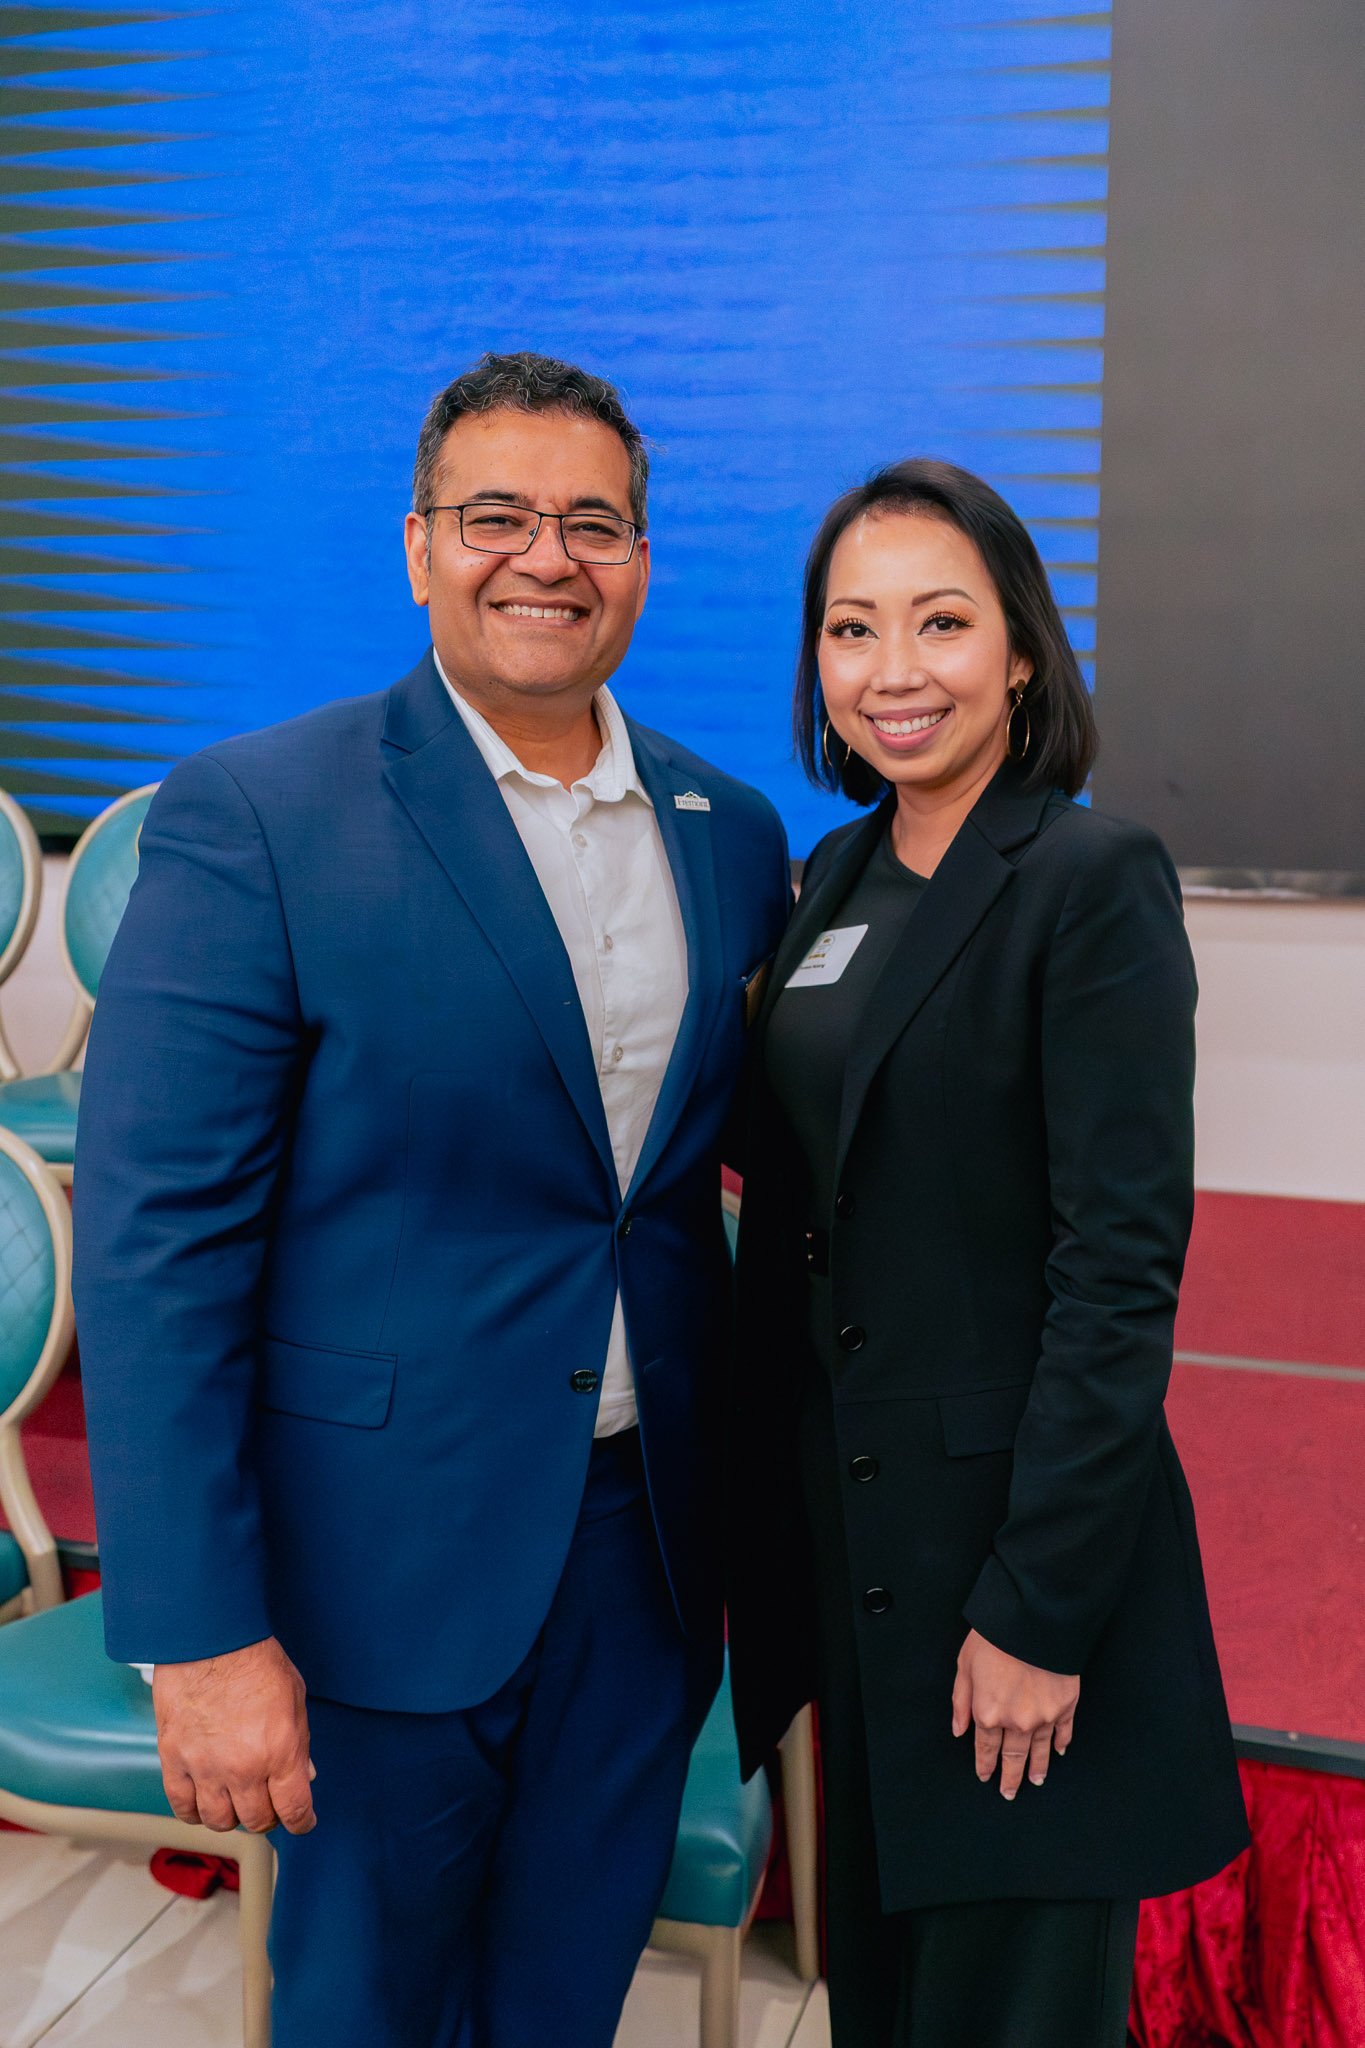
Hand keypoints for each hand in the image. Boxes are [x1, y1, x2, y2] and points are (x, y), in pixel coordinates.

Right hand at [153, 1635, 315, 1834]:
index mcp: (280, 1752)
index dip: (301, 1821)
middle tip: (267, 1803)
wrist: (210, 1639)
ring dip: (231, 1816)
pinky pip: (183, 1806)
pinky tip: (203, 1800)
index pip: (294, 1810)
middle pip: (257, 1820)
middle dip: (267, 1816)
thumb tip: (304, 1775)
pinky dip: (194, 1811)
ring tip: (235, 1800)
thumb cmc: (255, 1661)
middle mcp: (244, 1768)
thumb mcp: (294, 1698)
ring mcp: (206, 1768)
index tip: (301, 1821)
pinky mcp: (175, 1761)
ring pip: (219, 1821)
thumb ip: (299, 1743)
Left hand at [951, 1628, 1078, 1800]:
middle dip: (1010, 1776)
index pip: (985, 1748)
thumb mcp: (965, 1665)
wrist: (1033, 1620)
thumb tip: (960, 1730)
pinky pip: (1063, 1731)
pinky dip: (1061, 1743)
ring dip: (1036, 1767)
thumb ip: (961, 1701)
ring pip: (1039, 1750)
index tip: (984, 1776)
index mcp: (989, 1714)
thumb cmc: (994, 1637)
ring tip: (1035, 1781)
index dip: (984, 1764)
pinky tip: (1059, 1752)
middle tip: (1009, 1793)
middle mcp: (1017, 1722)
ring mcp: (1045, 1716)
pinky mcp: (1066, 1705)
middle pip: (1013, 1756)